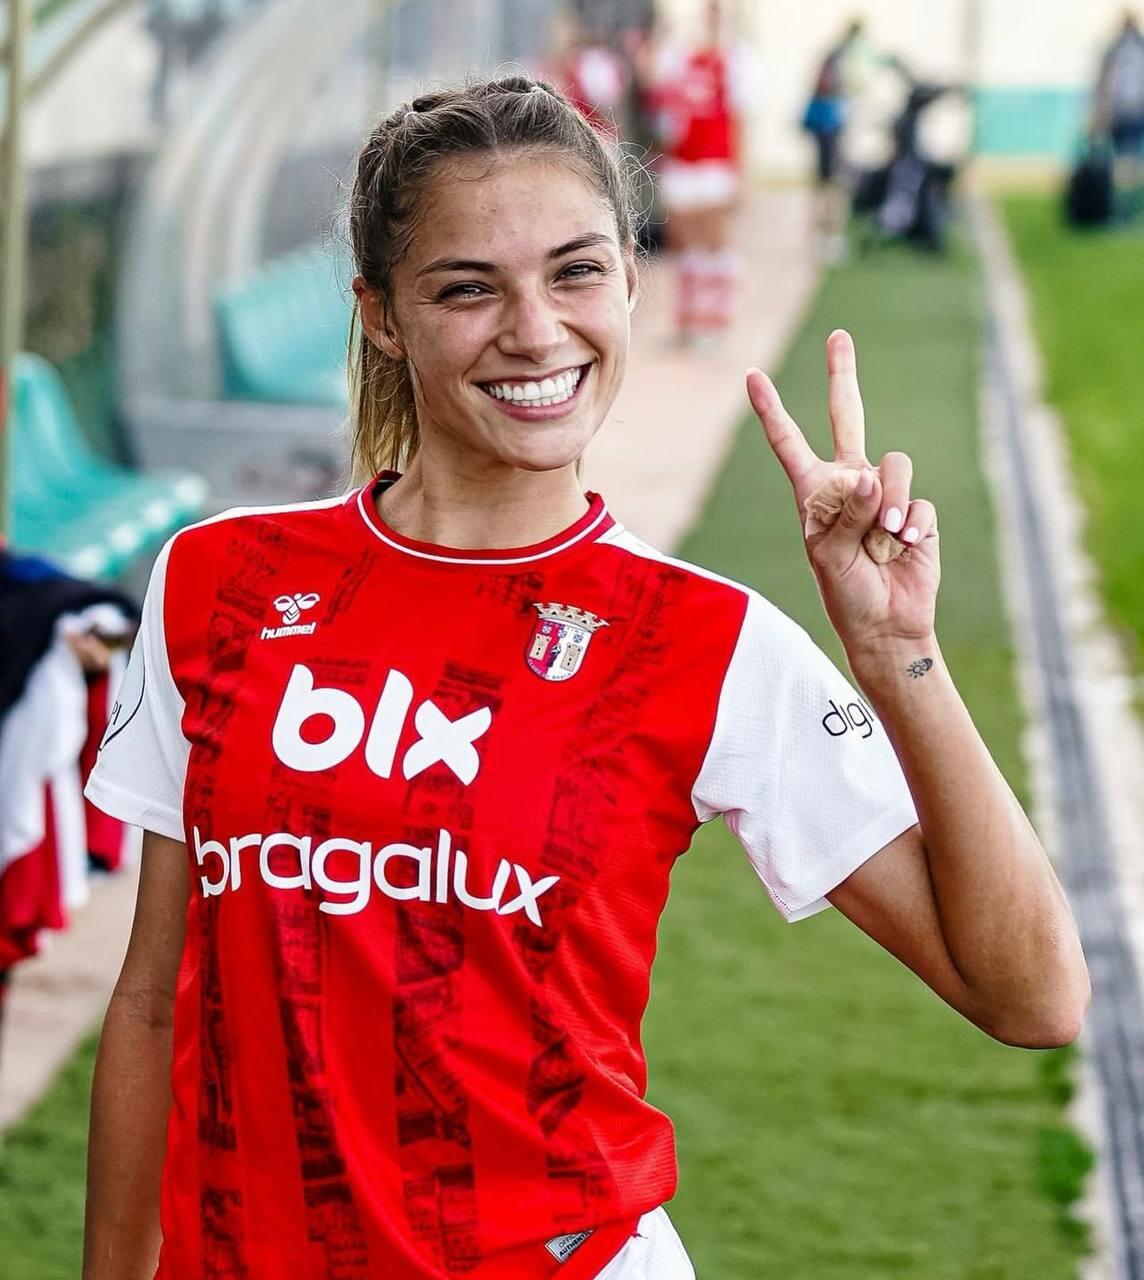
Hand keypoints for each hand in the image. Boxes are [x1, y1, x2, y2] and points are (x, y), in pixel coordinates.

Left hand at [745, 329, 939, 655]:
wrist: (886, 622)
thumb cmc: (846, 592)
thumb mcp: (830, 556)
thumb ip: (848, 514)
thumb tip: (871, 477)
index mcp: (815, 493)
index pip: (790, 444)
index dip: (772, 411)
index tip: (752, 375)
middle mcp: (849, 484)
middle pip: (847, 418)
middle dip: (843, 376)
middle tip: (838, 336)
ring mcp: (885, 494)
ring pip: (893, 467)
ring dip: (891, 503)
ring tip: (886, 538)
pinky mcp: (916, 510)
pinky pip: (919, 502)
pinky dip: (913, 526)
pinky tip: (906, 547)